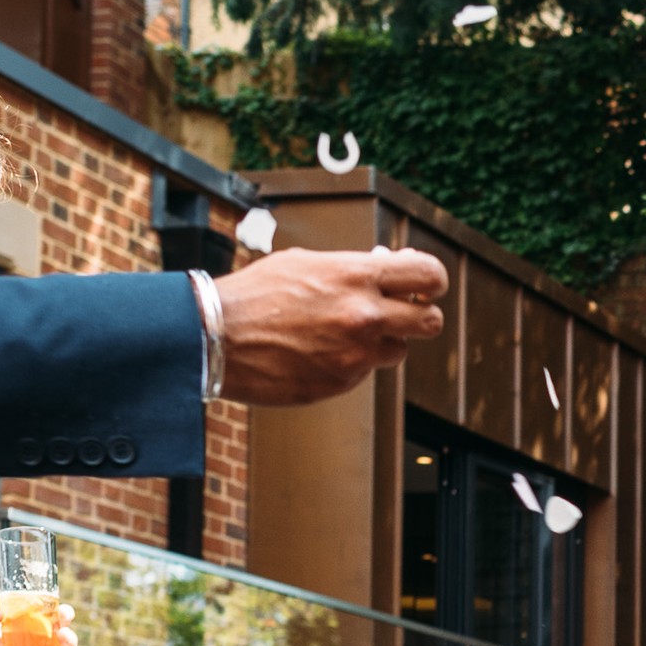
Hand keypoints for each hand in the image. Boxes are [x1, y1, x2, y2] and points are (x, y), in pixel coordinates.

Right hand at [213, 249, 450, 406]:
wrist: (215, 337)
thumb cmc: (256, 294)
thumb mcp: (306, 263)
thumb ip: (354, 267)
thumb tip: (389, 263)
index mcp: (357, 276)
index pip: (430, 275)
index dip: (431, 280)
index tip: (421, 284)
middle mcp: (365, 316)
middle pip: (431, 321)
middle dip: (420, 314)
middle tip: (401, 311)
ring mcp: (356, 353)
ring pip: (399, 350)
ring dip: (382, 341)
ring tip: (344, 330)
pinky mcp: (341, 382)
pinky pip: (363, 371)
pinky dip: (350, 361)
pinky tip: (317, 350)